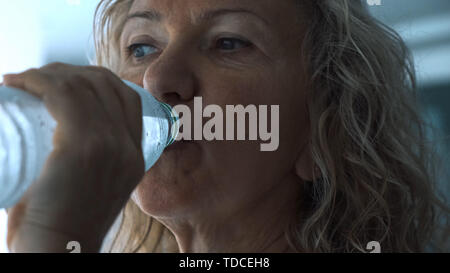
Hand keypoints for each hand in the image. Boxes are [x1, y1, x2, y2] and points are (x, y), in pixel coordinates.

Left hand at [3, 63, 144, 251]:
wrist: (59, 254)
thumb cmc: (63, 225)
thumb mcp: (94, 189)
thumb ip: (91, 164)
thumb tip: (56, 136)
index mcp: (136, 157)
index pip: (128, 98)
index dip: (97, 79)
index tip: (67, 80)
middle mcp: (128, 147)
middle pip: (105, 84)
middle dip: (70, 71)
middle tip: (39, 78)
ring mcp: (109, 145)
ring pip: (82, 85)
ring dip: (47, 73)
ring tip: (24, 79)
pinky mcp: (83, 146)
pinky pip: (62, 95)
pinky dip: (36, 80)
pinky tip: (17, 81)